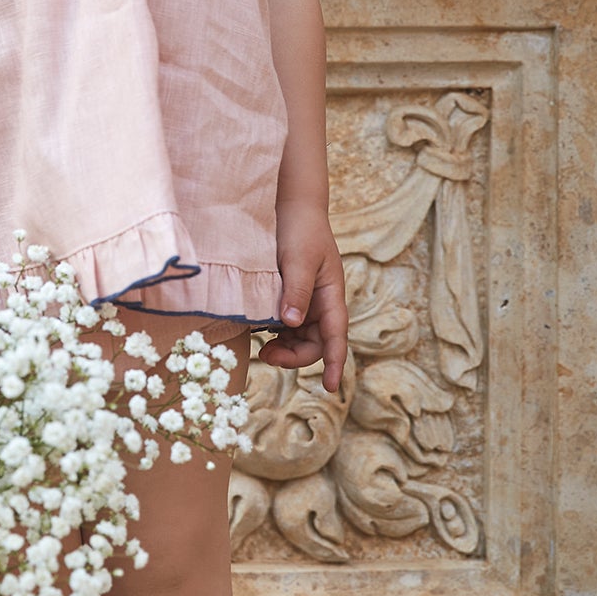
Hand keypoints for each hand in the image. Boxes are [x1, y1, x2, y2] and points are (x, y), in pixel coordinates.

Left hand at [257, 200, 348, 392]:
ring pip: (299, 337)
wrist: (292, 206)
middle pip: (315, 344)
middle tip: (268, 356)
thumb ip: (296, 291)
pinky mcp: (290, 295)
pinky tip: (260, 332)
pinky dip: (276, 333)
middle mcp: (321, 303)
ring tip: (262, 349)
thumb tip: (291, 324)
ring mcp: (306, 300)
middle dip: (295, 356)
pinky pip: (286, 324)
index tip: (331, 389)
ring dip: (285, 348)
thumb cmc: (301, 230)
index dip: (336, 365)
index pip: (336, 338)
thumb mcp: (299, 259)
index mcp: (331, 296)